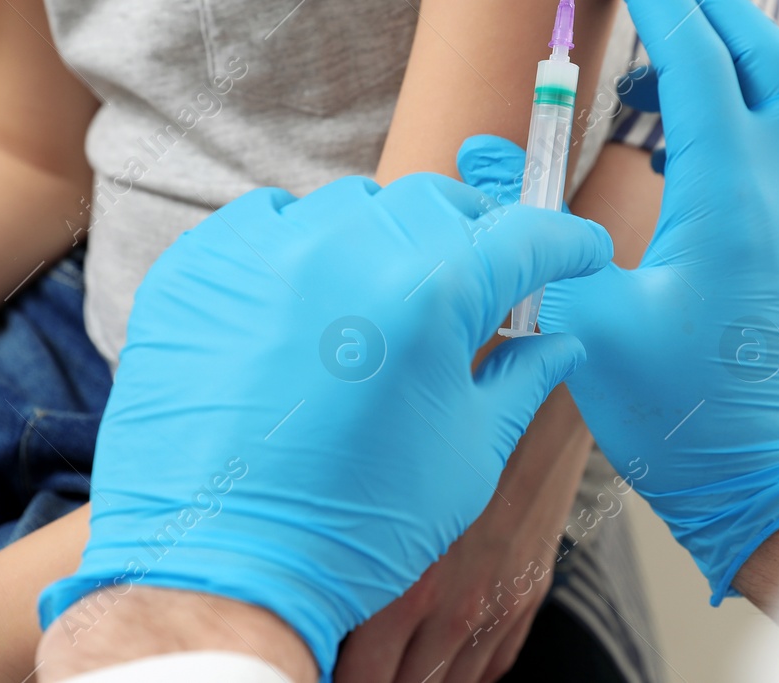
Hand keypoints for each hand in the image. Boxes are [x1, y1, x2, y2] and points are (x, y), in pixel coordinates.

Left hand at [39, 175, 612, 675]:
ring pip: (352, 205)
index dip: (563, 242)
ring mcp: (266, 249)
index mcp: (431, 293)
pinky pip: (268, 222)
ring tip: (381, 304)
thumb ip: (521, 378)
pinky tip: (306, 302)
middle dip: (472, 237)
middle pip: (437, 206)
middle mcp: (349, 248)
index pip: (523, 235)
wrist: (223, 573)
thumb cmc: (354, 525)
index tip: (577, 251)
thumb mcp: (469, 455)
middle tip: (478, 282)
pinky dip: (300, 247)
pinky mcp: (201, 265)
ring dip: (383, 240)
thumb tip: (558, 341)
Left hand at [335, 389, 591, 682]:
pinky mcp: (527, 598)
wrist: (536, 416)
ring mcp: (498, 609)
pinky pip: (491, 666)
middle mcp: (457, 609)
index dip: (340, 677)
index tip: (325, 665)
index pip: (363, 678)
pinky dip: (462, 671)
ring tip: (391, 664)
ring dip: (419, 678)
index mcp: (408, 589)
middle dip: (376, 677)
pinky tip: (438, 659)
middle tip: (353, 662)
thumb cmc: (440, 439)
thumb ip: (352, 558)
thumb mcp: (381, 494)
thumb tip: (312, 606)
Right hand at [457, 0, 778, 603]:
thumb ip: (534, 241)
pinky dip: (734, 108)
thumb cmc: (685, 416)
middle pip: (763, 54)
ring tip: (650, 63)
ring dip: (723, 53)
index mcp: (732, 199)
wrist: (762, 484)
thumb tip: (483, 174)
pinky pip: (777, 143)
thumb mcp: (589, 326)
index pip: (700, 59)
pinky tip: (678, 137)